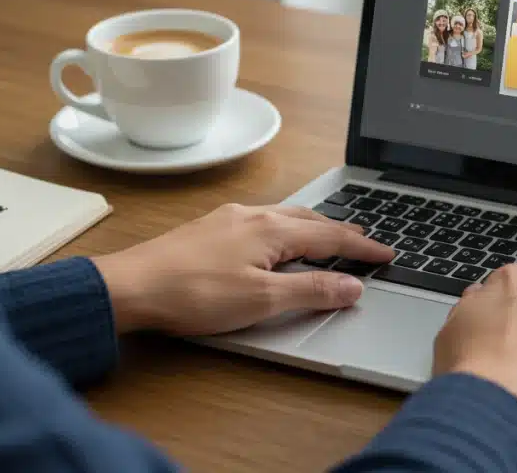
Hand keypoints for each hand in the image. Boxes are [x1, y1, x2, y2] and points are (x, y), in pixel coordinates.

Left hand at [91, 203, 394, 335]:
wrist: (129, 286)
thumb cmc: (191, 294)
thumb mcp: (261, 300)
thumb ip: (311, 292)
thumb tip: (352, 286)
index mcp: (272, 230)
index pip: (332, 237)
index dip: (363, 248)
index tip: (387, 254)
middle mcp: (254, 215)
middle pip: (311, 220)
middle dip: (342, 230)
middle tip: (365, 240)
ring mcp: (229, 219)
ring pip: (285, 217)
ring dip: (314, 227)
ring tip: (329, 235)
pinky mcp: (209, 228)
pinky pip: (262, 220)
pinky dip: (286, 228)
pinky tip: (276, 238)